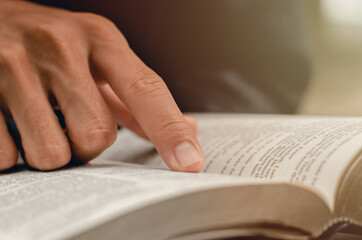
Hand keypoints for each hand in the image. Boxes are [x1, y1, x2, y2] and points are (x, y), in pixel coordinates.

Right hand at [0, 1, 203, 171]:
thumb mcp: (98, 56)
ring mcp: (13, 63)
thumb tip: (187, 128)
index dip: (170, 131)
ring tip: (39, 123)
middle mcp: (60, 45)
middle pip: (96, 135)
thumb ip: (137, 96)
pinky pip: (6, 156)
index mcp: (100, 39)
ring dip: (50, 152)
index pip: (146, 90)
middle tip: (70, 124)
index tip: (190, 163)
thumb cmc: (53, 46)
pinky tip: (8, 124)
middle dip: (86, 146)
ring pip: (52, 154)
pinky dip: (12, 153)